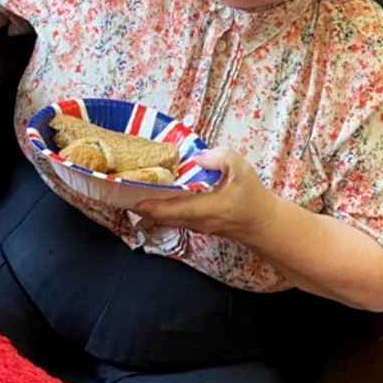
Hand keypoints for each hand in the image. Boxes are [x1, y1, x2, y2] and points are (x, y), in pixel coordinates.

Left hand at [133, 146, 275, 242]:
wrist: (261, 222)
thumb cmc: (252, 196)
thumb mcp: (241, 169)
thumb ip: (220, 158)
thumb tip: (197, 157)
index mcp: (206, 209)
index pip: (172, 209)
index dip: (150, 204)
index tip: (131, 195)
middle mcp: (195, 221)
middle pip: (160, 215)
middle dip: (140, 204)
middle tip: (120, 188)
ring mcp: (193, 225)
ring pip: (163, 218)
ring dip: (147, 206)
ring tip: (130, 188)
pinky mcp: (193, 223)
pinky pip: (171, 217)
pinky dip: (158, 207)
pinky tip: (151, 192)